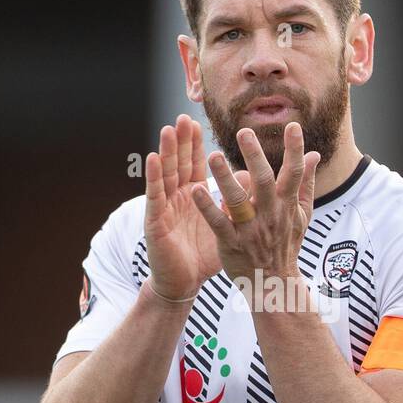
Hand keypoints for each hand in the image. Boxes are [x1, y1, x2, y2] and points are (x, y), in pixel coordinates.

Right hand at [143, 114, 222, 299]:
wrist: (184, 283)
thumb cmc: (203, 256)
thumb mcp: (225, 225)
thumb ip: (237, 201)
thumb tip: (251, 177)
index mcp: (193, 197)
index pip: (193, 165)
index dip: (194, 145)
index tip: (196, 123)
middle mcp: (177, 198)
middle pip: (178, 164)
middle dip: (180, 141)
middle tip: (183, 118)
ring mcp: (164, 208)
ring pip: (165, 175)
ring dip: (166, 152)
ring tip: (168, 130)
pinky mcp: (155, 221)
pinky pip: (155, 196)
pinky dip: (153, 177)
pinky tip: (152, 158)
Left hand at [191, 122, 320, 287]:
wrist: (274, 283)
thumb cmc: (285, 244)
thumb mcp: (302, 214)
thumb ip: (306, 182)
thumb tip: (315, 154)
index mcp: (286, 204)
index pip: (293, 172)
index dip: (294, 149)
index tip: (292, 125)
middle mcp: (269, 214)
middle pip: (263, 180)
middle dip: (254, 155)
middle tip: (244, 131)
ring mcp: (250, 229)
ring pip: (238, 200)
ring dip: (225, 177)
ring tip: (213, 155)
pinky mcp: (231, 243)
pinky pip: (218, 223)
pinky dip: (207, 206)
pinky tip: (196, 189)